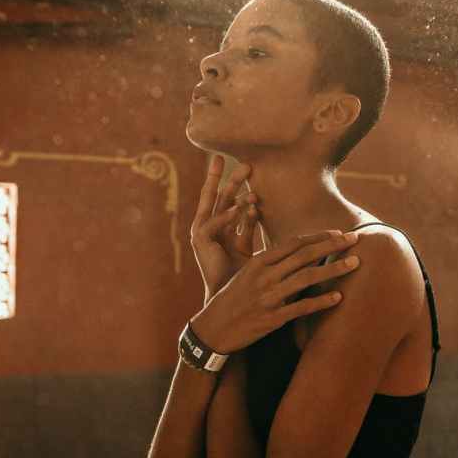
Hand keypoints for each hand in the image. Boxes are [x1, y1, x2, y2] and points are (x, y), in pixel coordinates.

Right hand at [189, 230, 360, 353]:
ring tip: (355, 263)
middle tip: (355, 239)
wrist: (212, 328)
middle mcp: (265, 276)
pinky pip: (301, 308)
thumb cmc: (232, 298)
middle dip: (332, 246)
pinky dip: (320, 301)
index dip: (318, 237)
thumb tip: (297, 253)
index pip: (294, 243)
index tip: (338, 233)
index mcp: (258, 262)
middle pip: (304, 256)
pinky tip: (338, 297)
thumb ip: (270, 263)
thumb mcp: (246, 274)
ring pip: (307, 278)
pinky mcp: (272, 318)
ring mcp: (269, 297)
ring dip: (334, 269)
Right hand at [190, 154, 260, 301]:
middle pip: (218, 196)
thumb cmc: (237, 275)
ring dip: (230, 187)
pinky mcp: (200, 242)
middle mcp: (208, 227)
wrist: (227, 297)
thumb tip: (257, 207)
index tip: (246, 164)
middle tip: (240, 160)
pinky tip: (241, 206)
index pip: (226, 200)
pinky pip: (213, 223)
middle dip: (227, 177)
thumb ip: (248, 226)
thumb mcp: (245, 245)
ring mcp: (201, 233)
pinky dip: (227, 215)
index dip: (234, 182)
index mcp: (219, 228)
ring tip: (246, 173)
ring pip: (215, 204)